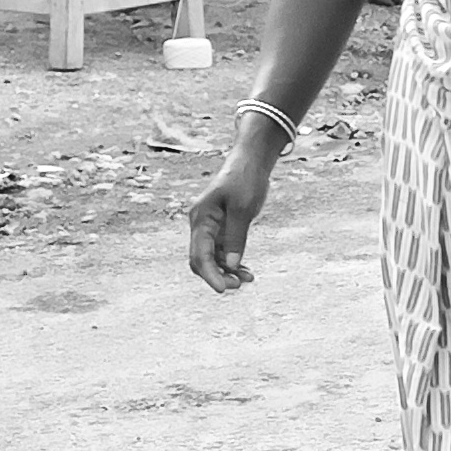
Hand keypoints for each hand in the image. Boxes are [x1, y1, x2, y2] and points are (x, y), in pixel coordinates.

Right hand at [186, 144, 273, 292]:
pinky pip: (221, 251)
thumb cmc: (245, 178)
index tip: (222, 290)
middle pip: (200, 260)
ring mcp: (210, 226)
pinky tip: (246, 270)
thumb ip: (236, 237)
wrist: (251, 160)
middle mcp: (201, 224)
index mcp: (201, 218)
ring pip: (212, 258)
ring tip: (248, 278)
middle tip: (239, 285)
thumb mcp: (243, 208)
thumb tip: (231, 264)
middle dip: (217, 275)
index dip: (210, 275)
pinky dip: (232, 262)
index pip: (199, 254)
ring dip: (227, 271)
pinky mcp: (221, 227)